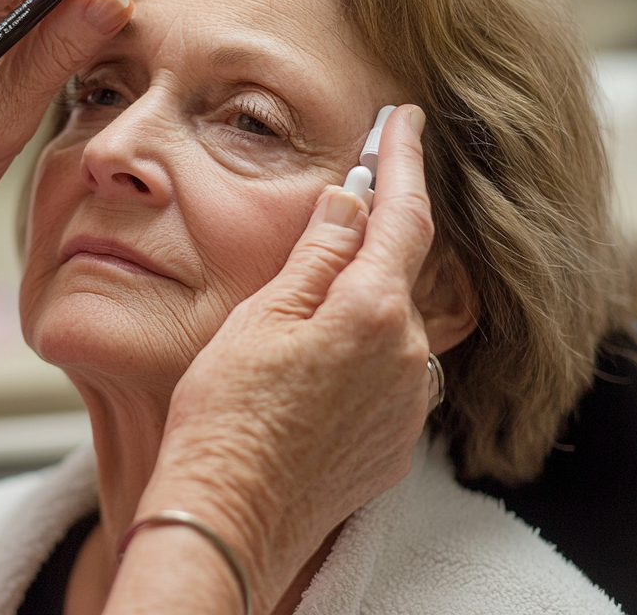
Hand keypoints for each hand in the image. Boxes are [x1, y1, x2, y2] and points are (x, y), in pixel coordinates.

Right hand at [117, 105, 434, 614]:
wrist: (231, 516)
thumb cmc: (227, 416)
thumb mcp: (261, 314)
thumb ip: (317, 252)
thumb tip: (352, 198)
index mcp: (374, 310)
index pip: (404, 214)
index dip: (404, 160)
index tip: (405, 120)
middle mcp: (409, 355)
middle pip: (404, 269)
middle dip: (380, 231)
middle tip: (349, 197)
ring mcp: (408, 402)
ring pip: (399, 322)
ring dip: (368, 296)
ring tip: (311, 301)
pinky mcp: (396, 440)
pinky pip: (395, 372)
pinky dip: (368, 348)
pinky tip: (320, 360)